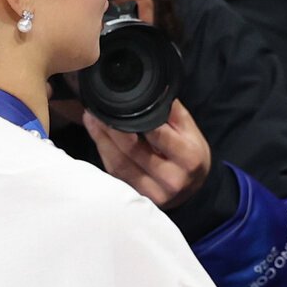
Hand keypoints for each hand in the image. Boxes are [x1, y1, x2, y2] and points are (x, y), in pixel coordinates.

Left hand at [83, 99, 212, 209]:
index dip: (135, 118)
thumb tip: (151, 88)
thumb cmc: (191, 155)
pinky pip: (115, 173)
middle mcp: (172, 179)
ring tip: (91, 119)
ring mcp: (154, 192)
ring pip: (119, 163)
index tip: (119, 103)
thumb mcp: (190, 131)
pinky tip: (98, 137)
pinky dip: (104, 153)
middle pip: (132, 149)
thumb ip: (170, 111)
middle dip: (111, 127)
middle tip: (96, 110)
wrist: (194, 187)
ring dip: (101, 138)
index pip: (157, 134)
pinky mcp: (139, 198)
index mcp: (188, 158)